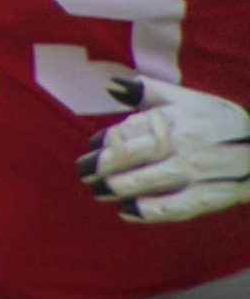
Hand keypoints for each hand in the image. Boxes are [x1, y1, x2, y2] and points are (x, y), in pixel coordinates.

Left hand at [79, 77, 249, 221]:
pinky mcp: (215, 195)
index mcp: (180, 116)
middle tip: (83, 172)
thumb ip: (149, 91)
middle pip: (142, 153)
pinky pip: (181, 206)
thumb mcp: (186, 98)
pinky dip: (153, 211)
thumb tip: (112, 85)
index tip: (92, 144)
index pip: (138, 126)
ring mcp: (202, 171)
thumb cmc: (216, 120)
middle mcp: (190, 142)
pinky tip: (128, 212)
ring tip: (98, 191)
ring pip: (158, 180)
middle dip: (108, 163)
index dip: (111, 136)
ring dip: (124, 187)